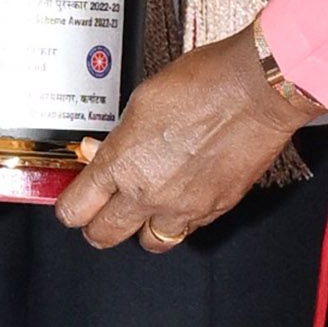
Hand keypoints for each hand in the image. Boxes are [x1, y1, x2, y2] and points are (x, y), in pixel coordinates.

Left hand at [55, 33, 317, 250]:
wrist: (256, 91)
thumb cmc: (203, 84)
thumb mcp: (141, 100)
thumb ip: (117, 135)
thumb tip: (98, 151)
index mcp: (122, 164)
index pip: (76, 209)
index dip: (70, 207)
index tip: (74, 201)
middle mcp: (149, 193)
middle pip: (104, 236)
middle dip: (98, 225)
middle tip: (102, 210)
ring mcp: (184, 207)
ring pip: (150, 242)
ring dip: (142, 228)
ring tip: (146, 207)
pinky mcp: (215, 210)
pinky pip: (188, 229)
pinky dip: (180, 219)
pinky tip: (182, 195)